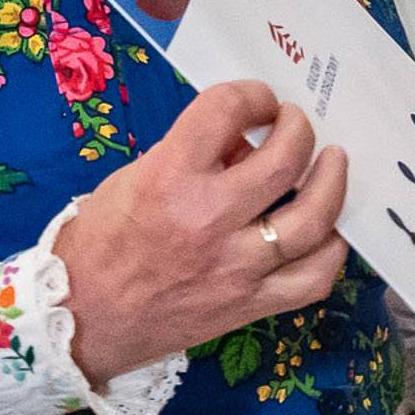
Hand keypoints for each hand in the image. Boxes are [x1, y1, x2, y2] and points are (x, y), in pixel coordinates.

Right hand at [53, 81, 349, 380]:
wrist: (81, 320)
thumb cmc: (100, 242)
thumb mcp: (135, 178)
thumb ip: (195, 156)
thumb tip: (248, 141)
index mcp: (169, 178)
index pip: (226, 109)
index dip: (252, 95)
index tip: (258, 103)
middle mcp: (208, 220)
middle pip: (284, 160)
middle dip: (298, 129)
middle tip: (294, 125)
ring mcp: (235, 267)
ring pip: (312, 219)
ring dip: (332, 181)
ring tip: (332, 162)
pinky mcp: (249, 305)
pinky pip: (312, 279)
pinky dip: (331, 250)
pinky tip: (329, 230)